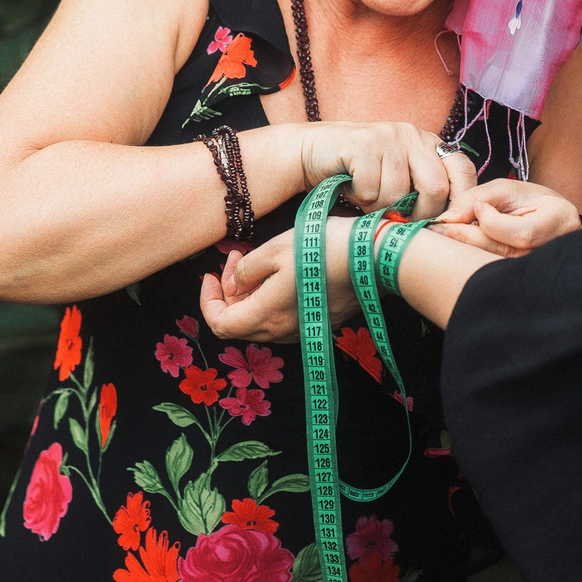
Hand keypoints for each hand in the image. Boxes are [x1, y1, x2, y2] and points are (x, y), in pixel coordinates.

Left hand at [202, 225, 356, 341]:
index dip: (207, 302)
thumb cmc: (322, 250)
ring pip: (261, 322)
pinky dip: (270, 299)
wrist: (374, 259)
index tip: (210, 275)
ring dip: (249, 295)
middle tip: (236, 259)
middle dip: (229, 293)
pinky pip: (282, 319)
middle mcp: (283, 331)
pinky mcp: (320, 322)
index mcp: (266, 316)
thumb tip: (235, 283)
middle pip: (239, 324)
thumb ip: (246, 270)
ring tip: (256, 261)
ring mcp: (304, 330)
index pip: (220, 325)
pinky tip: (279, 273)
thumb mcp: (275, 249)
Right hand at [293, 121, 476, 217]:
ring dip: (379, 208)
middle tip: (398, 221)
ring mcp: (388, 136)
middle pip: (436, 187)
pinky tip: (351, 186)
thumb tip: (450, 226)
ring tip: (366, 197)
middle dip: (419, 215)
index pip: (463, 169)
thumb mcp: (398, 179)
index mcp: (428, 143)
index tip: (445, 225)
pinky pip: (372, 190)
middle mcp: (412, 134)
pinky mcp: (363, 143)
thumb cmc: (358, 174)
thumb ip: (423, 191)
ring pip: (398, 194)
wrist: (310, 153)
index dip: (460, 201)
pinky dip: (359, 199)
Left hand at [431, 179, 580, 256]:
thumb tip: (449, 217)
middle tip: (435, 228)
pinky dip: (472, 258)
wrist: (547, 220)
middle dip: (467, 237)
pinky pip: (491, 270)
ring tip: (442, 235)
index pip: (522, 233)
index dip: (494, 222)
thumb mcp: (506, 190)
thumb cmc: (529, 201)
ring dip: (465, 249)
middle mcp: (552, 252)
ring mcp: (537, 269)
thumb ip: (478, 198)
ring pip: (494, 263)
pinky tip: (456, 248)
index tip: (478, 208)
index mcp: (558, 222)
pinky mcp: (521, 279)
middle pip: (503, 251)